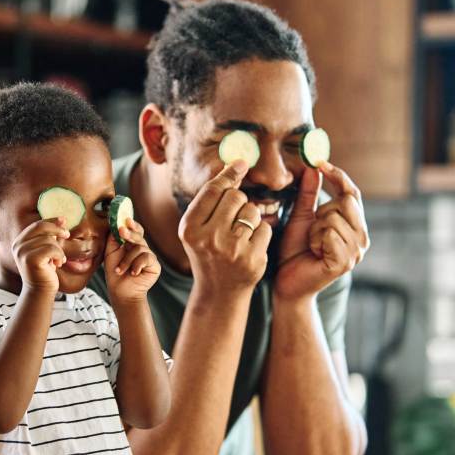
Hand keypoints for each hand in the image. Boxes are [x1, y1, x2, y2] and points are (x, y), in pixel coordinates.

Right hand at [12, 217, 69, 292]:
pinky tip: (58, 264)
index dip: (51, 221)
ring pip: (48, 239)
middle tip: (67, 235)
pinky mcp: (30, 259)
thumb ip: (48, 236)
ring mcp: (23, 252)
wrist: (41, 291)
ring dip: (59, 249)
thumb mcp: (45, 250)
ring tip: (58, 260)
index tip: (63, 220)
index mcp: (19, 241)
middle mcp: (18, 245)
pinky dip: (59, 255)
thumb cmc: (45, 270)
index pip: (36, 224)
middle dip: (57, 230)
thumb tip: (61, 220)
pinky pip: (51, 249)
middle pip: (41, 227)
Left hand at [104, 219, 160, 304]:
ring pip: (139, 248)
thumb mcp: (110, 253)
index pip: (135, 230)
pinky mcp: (155, 265)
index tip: (126, 220)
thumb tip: (115, 223)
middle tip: (122, 231)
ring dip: (127, 260)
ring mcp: (149, 256)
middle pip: (139, 236)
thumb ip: (113, 238)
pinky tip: (133, 273)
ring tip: (120, 270)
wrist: (121, 292)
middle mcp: (142, 248)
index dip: (132, 224)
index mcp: (131, 244)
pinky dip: (137, 265)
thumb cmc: (115, 273)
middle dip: (130, 233)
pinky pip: (146, 258)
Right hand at [179, 161, 271, 294]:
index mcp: (189, 228)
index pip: (212, 190)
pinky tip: (250, 245)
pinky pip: (265, 228)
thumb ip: (210, 200)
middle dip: (238, 201)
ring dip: (250, 217)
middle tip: (232, 217)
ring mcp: (232, 250)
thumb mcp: (197, 228)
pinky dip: (261, 233)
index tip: (242, 163)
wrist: (218, 291)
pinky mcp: (253, 259)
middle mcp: (208, 238)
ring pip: (252, 211)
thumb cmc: (207, 252)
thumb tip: (236, 165)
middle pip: (235, 196)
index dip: (229, 174)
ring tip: (240, 233)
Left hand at [275, 162, 368, 300]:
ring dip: (315, 229)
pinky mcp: (345, 262)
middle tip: (312, 230)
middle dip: (321, 212)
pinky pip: (329, 234)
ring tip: (312, 244)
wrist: (287, 282)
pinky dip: (315, 240)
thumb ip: (308, 194)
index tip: (320, 162)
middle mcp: (362, 237)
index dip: (339, 176)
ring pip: (334, 218)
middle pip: (344, 202)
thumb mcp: (301, 218)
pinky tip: (314, 252)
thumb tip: (314, 167)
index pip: (353, 193)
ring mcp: (356, 251)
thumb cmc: (295, 251)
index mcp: (354, 225)